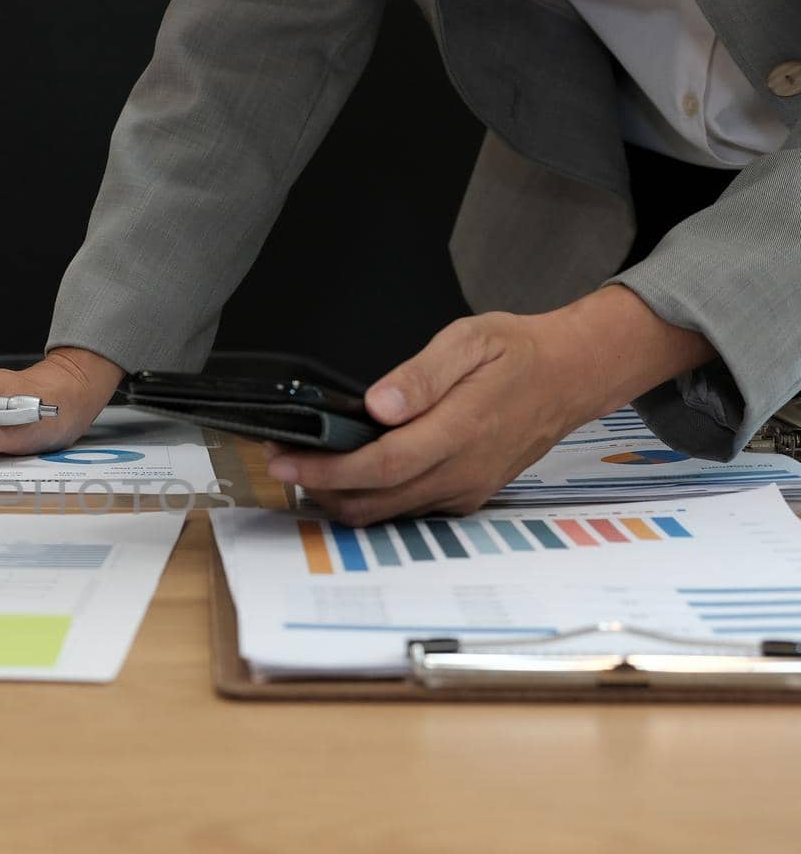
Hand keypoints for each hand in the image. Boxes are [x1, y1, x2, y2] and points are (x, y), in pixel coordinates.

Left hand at [264, 285, 715, 524]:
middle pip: (374, 501)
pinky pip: (407, 510)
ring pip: (386, 513)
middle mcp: (462, 471)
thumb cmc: (519, 353)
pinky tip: (349, 473)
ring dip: (341, 497)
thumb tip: (378, 405)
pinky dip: (370, 498)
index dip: (325, 469)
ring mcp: (465, 490)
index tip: (284, 459)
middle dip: (319, 487)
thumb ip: (422, 375)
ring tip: (308, 466)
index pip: (380, 465)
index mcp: (461, 430)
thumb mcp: (470, 340)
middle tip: (282, 461)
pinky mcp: (466, 497)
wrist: (571, 377)